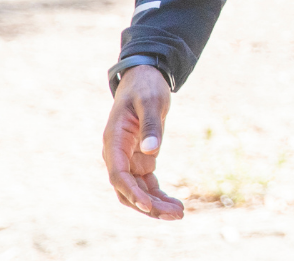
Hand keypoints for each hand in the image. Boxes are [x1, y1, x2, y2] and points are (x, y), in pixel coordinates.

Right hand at [103, 64, 184, 219]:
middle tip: (175, 214)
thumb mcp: (151, 102)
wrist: (145, 80)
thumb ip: (151, 125)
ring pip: (138, 191)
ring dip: (155, 205)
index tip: (149, 206)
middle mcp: (117, 154)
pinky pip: (147, 184)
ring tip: (180, 213)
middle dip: (148, 205)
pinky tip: (176, 204)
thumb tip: (151, 151)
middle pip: (127, 190)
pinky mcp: (141, 161)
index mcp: (114, 140)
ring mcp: (128, 160)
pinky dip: (159, 196)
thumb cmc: (146, 88)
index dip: (131, 192)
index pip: (118, 174)